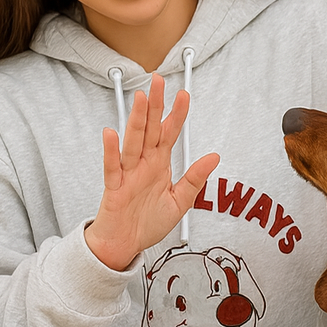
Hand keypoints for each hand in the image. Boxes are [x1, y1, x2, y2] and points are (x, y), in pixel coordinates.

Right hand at [85, 73, 219, 270]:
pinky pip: (112, 168)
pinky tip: (112, 134)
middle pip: (150, 130)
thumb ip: (195, 179)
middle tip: (159, 81)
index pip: (169, 134)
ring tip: (140, 99)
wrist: (124, 245)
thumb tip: (214, 157)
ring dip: (136, 121)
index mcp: (158, 165)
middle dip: (155, 106)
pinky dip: (111, 152)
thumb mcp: (180, 202)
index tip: (184, 95)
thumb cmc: (146, 223)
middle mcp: (143, 165)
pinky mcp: (114, 189)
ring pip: (132, 142)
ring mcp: (127, 175)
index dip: (176, 115)